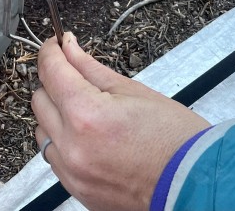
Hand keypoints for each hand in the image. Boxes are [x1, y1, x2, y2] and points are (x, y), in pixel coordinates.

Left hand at [32, 33, 209, 210]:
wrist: (194, 184)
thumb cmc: (175, 140)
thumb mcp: (134, 91)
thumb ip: (91, 68)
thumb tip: (69, 48)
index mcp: (86, 114)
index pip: (51, 71)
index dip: (51, 51)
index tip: (55, 45)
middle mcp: (72, 146)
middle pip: (39, 100)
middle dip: (54, 82)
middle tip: (76, 76)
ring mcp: (72, 172)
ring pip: (42, 131)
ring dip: (56, 115)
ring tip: (87, 111)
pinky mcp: (76, 189)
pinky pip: (54, 158)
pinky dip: (64, 142)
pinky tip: (88, 137)